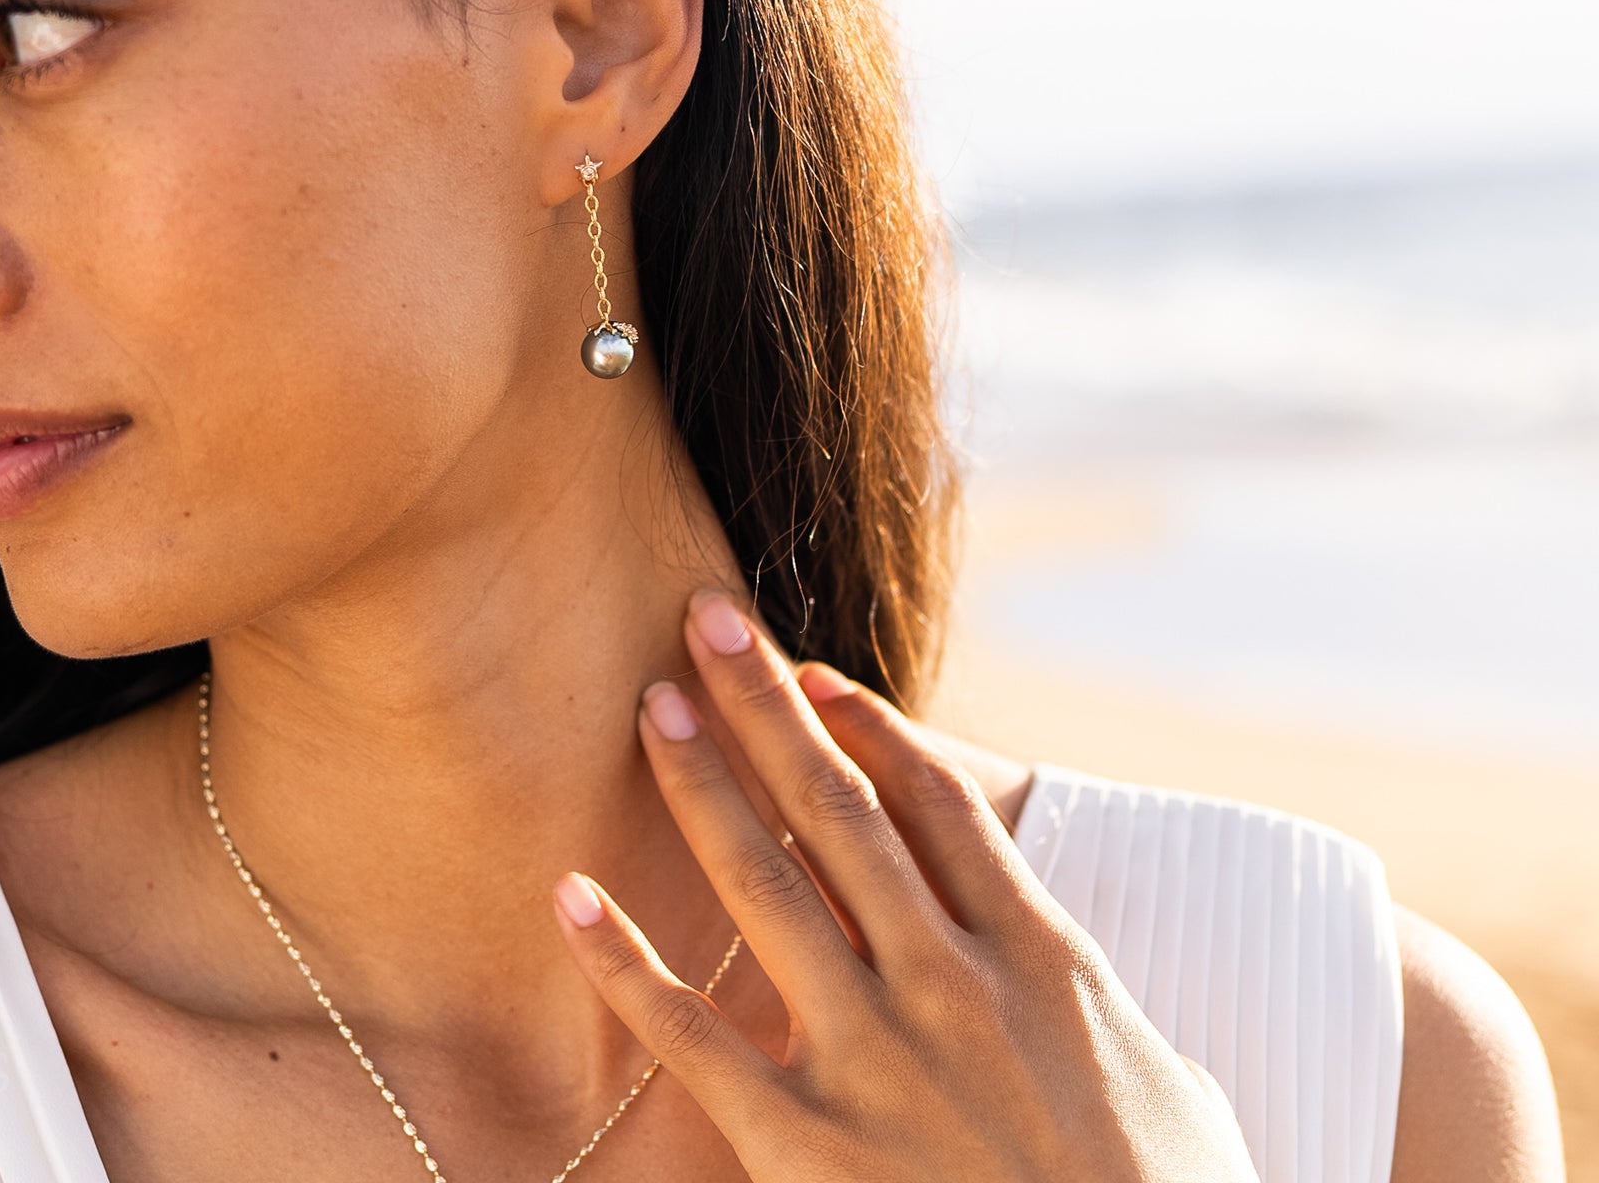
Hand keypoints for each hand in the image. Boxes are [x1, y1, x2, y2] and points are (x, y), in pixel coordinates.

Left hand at [552, 591, 1257, 1180]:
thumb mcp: (1178, 1093)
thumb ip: (1112, 1016)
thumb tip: (1095, 988)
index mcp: (1039, 957)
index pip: (938, 800)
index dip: (868, 724)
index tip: (813, 673)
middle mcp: (948, 983)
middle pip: (838, 806)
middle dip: (764, 704)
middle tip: (703, 619)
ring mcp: (874, 1059)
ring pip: (766, 882)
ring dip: (701, 784)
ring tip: (651, 705)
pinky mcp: (805, 1145)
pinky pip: (693, 1037)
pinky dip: (625, 962)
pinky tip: (572, 895)